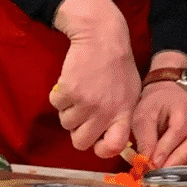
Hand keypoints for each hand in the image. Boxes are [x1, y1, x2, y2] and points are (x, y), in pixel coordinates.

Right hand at [50, 0, 139, 158]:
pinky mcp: (69, 91)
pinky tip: (71, 80)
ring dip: (68, 110)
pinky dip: (59, 95)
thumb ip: (121, 115)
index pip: (115, 146)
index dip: (102, 150)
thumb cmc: (117, 64)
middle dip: (77, 131)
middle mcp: (106, 111)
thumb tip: (112, 141)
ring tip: (80, 90)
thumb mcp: (130, 91)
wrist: (102, 36)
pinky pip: (55, 105)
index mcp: (124, 112)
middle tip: (82, 113)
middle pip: (81, 142)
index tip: (97, 143)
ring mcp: (87, 103)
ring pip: (66, 123)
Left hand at [132, 53, 186, 166]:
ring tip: (167, 175)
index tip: (154, 163)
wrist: (167, 93)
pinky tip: (174, 168)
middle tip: (163, 174)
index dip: (167, 148)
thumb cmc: (154, 104)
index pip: (178, 129)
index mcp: (184, 105)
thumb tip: (147, 161)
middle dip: (179, 159)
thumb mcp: (143, 116)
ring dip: (183, 163)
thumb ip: (145, 138)